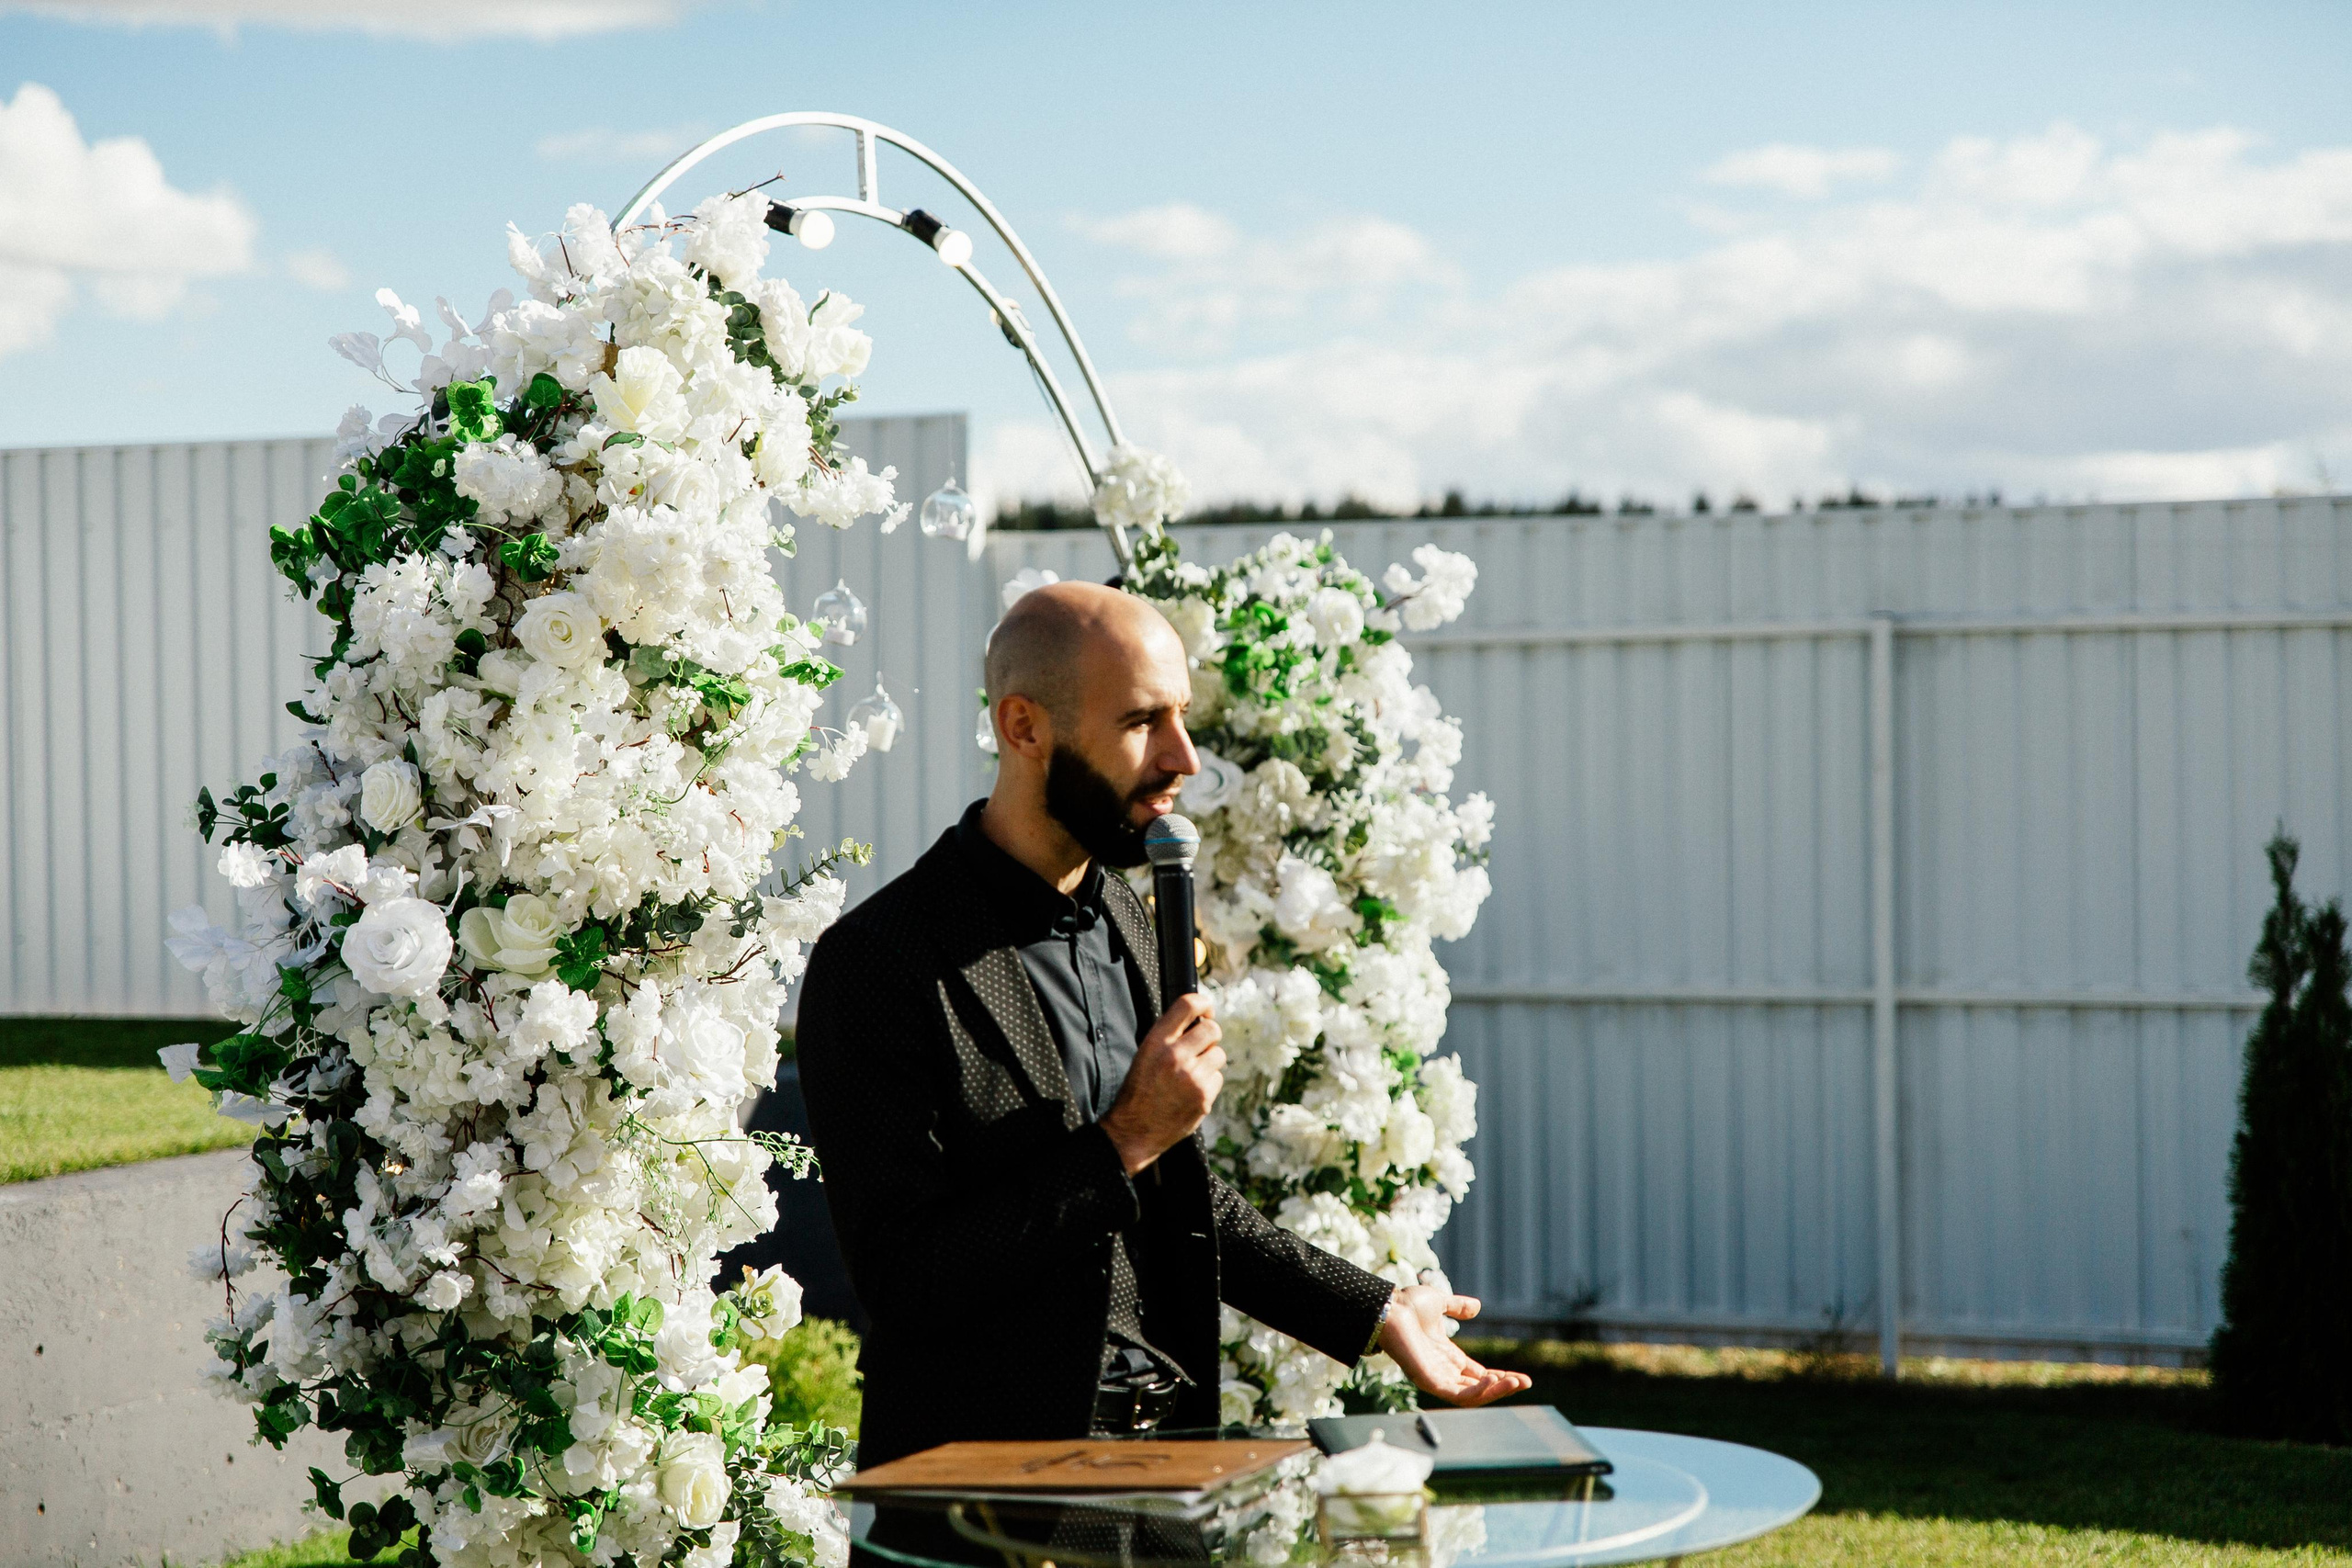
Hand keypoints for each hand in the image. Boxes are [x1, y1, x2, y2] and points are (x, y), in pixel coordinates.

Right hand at [1098, 993, 1222, 1174]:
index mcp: (1157, 1041)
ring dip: (1209, 1061)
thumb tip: (1200, 1017)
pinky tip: (1191, 1091)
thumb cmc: (1139, 1089)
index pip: (1187, 1005)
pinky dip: (1209, 1083)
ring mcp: (1192, 1077)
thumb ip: (1169, 1035)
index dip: (1203, 1003)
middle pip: (1212, 1029)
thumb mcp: (1145, 1054)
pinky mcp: (1204, 1097)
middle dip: (1210, 1036)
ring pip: (1219, 1055)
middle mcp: (1175, 1055)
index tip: (1207, 1010)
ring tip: (1190, 1074)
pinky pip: (1218, 1078)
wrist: (1134, 1130)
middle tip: (1200, 1047)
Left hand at [1376, 1285, 1532, 1406]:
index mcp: (1446, 1356)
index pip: (1478, 1374)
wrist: (1388, 1307)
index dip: (1499, 1377)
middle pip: (1478, 1387)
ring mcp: (1435, 1378)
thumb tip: (1477, 1307)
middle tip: (1526, 1383)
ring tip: (1516, 1383)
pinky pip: (1457, 1395)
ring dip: (1495, 1392)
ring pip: (1471, 1396)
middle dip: (1503, 1387)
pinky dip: (1477, 1392)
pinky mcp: (1428, 1381)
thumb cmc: (1406, 1305)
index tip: (1521, 1377)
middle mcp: (1442, 1370)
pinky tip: (1493, 1381)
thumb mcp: (1439, 1302)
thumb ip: (1457, 1307)